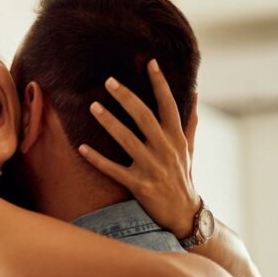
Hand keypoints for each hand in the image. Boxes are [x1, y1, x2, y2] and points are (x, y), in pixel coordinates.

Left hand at [78, 60, 199, 238]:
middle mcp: (165, 149)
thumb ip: (189, 122)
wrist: (184, 214)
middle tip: (109, 81)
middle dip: (127, 97)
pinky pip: (113, 169)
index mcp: (176, 138)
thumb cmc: (182, 177)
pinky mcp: (139, 186)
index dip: (160, 83)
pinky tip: (81, 147)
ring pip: (127, 139)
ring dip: (109, 122)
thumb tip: (196, 95)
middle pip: (144, 117)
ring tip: (93, 106)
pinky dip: (97, 159)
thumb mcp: (189, 149)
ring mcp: (152, 168)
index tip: (150, 62)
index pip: (169, 105)